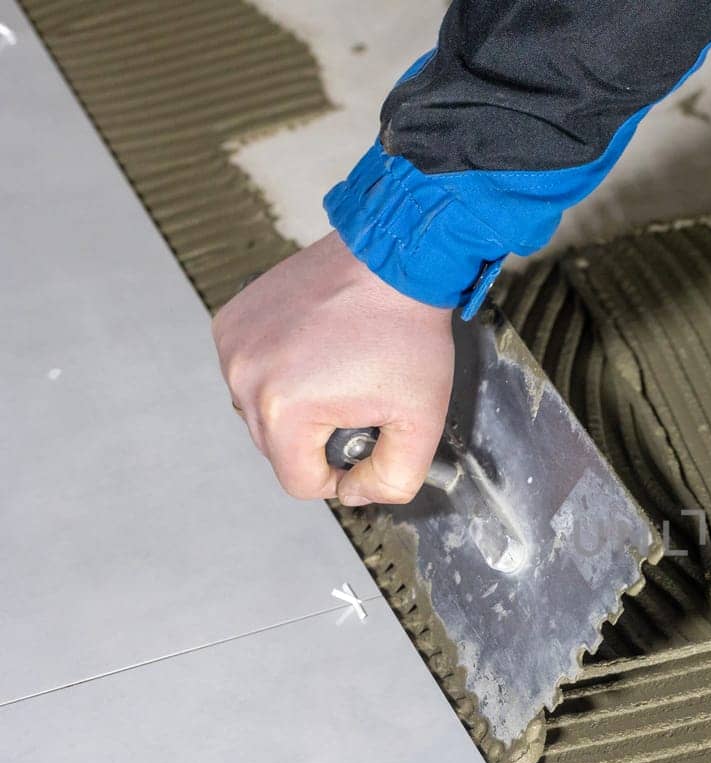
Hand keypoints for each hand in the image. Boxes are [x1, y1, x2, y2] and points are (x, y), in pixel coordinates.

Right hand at [213, 231, 454, 505]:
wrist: (392, 262)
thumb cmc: (408, 334)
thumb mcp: (421, 422)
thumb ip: (393, 479)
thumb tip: (354, 494)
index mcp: (283, 410)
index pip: (300, 483)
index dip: (341, 476)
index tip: (369, 441)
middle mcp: (243, 378)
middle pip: (277, 450)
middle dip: (320, 438)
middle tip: (360, 399)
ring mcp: (231, 347)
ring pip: (260, 413)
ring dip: (297, 407)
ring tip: (339, 371)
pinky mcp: (229, 322)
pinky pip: (250, 373)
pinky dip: (279, 372)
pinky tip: (315, 349)